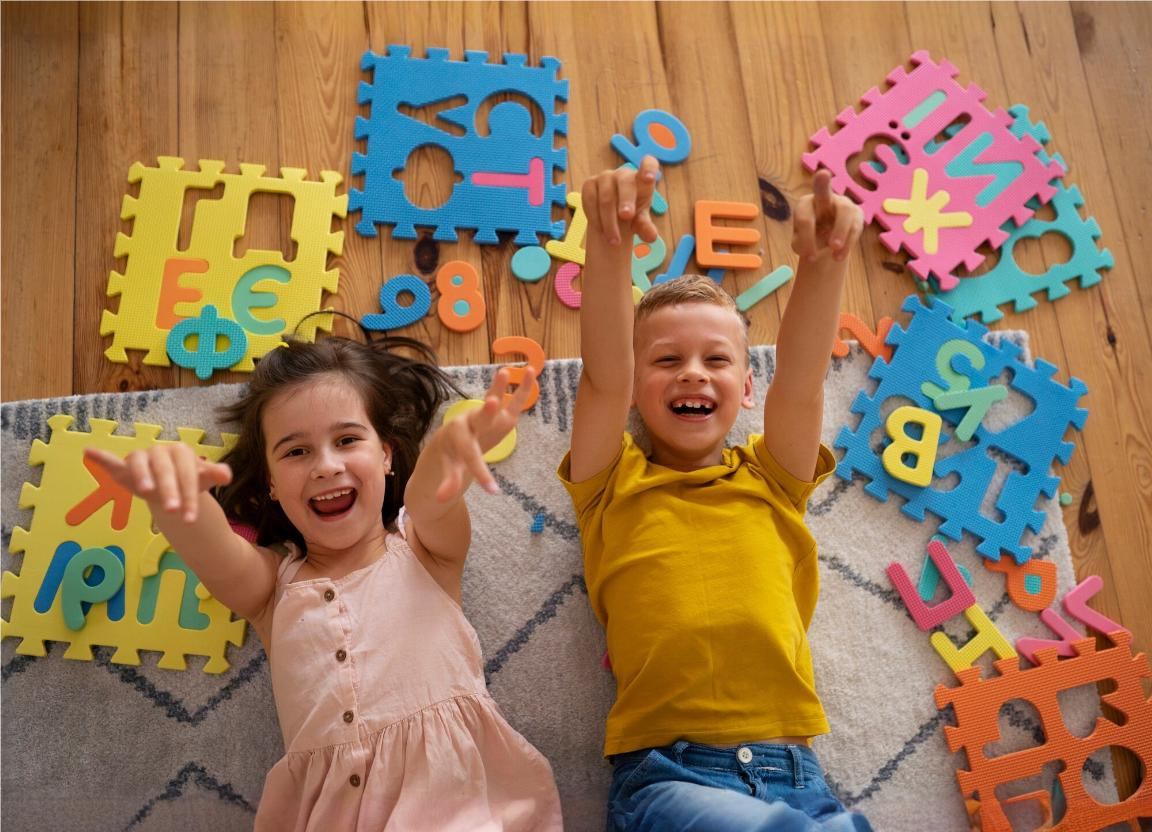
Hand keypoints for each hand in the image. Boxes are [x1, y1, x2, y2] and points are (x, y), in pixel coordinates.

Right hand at [84, 444, 231, 523]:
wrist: (171, 484)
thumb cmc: (188, 480)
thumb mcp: (202, 480)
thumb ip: (213, 475)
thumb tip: (226, 475)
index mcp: (182, 452)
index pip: (188, 474)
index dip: (190, 495)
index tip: (191, 518)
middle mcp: (160, 452)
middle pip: (166, 470)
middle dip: (170, 491)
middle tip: (174, 511)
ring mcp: (142, 458)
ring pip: (141, 463)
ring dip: (143, 476)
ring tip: (147, 490)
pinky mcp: (126, 467)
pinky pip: (113, 461)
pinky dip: (102, 458)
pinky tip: (89, 452)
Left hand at [434, 367, 536, 501]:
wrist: (454, 438)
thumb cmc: (452, 455)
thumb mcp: (449, 469)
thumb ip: (448, 482)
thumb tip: (441, 500)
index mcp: (457, 437)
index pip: (471, 456)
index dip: (482, 474)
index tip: (494, 491)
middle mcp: (471, 421)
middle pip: (480, 417)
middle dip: (487, 412)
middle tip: (493, 404)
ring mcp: (487, 415)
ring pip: (494, 400)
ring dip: (500, 386)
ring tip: (505, 372)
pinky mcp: (502, 414)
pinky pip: (513, 401)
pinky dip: (523, 388)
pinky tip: (532, 372)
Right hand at [581, 154, 659, 246]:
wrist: (611, 216)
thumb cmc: (632, 215)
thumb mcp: (640, 222)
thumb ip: (645, 227)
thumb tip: (652, 237)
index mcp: (642, 180)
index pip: (648, 163)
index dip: (648, 168)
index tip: (649, 178)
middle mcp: (624, 174)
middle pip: (625, 183)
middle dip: (626, 200)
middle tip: (626, 217)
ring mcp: (605, 177)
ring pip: (606, 197)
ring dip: (610, 221)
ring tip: (614, 241)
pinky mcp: (589, 184)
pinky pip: (590, 200)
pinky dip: (596, 218)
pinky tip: (601, 230)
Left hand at [792, 169, 863, 262]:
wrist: (826, 241)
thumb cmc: (810, 238)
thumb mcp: (801, 244)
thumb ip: (802, 244)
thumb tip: (810, 245)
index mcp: (805, 204)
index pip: (805, 219)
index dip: (807, 239)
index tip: (809, 259)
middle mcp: (823, 198)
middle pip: (823, 190)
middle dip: (822, 182)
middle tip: (823, 175)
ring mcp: (842, 203)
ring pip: (845, 212)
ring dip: (841, 231)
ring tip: (835, 252)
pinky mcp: (857, 213)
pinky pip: (856, 226)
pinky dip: (849, 243)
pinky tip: (839, 257)